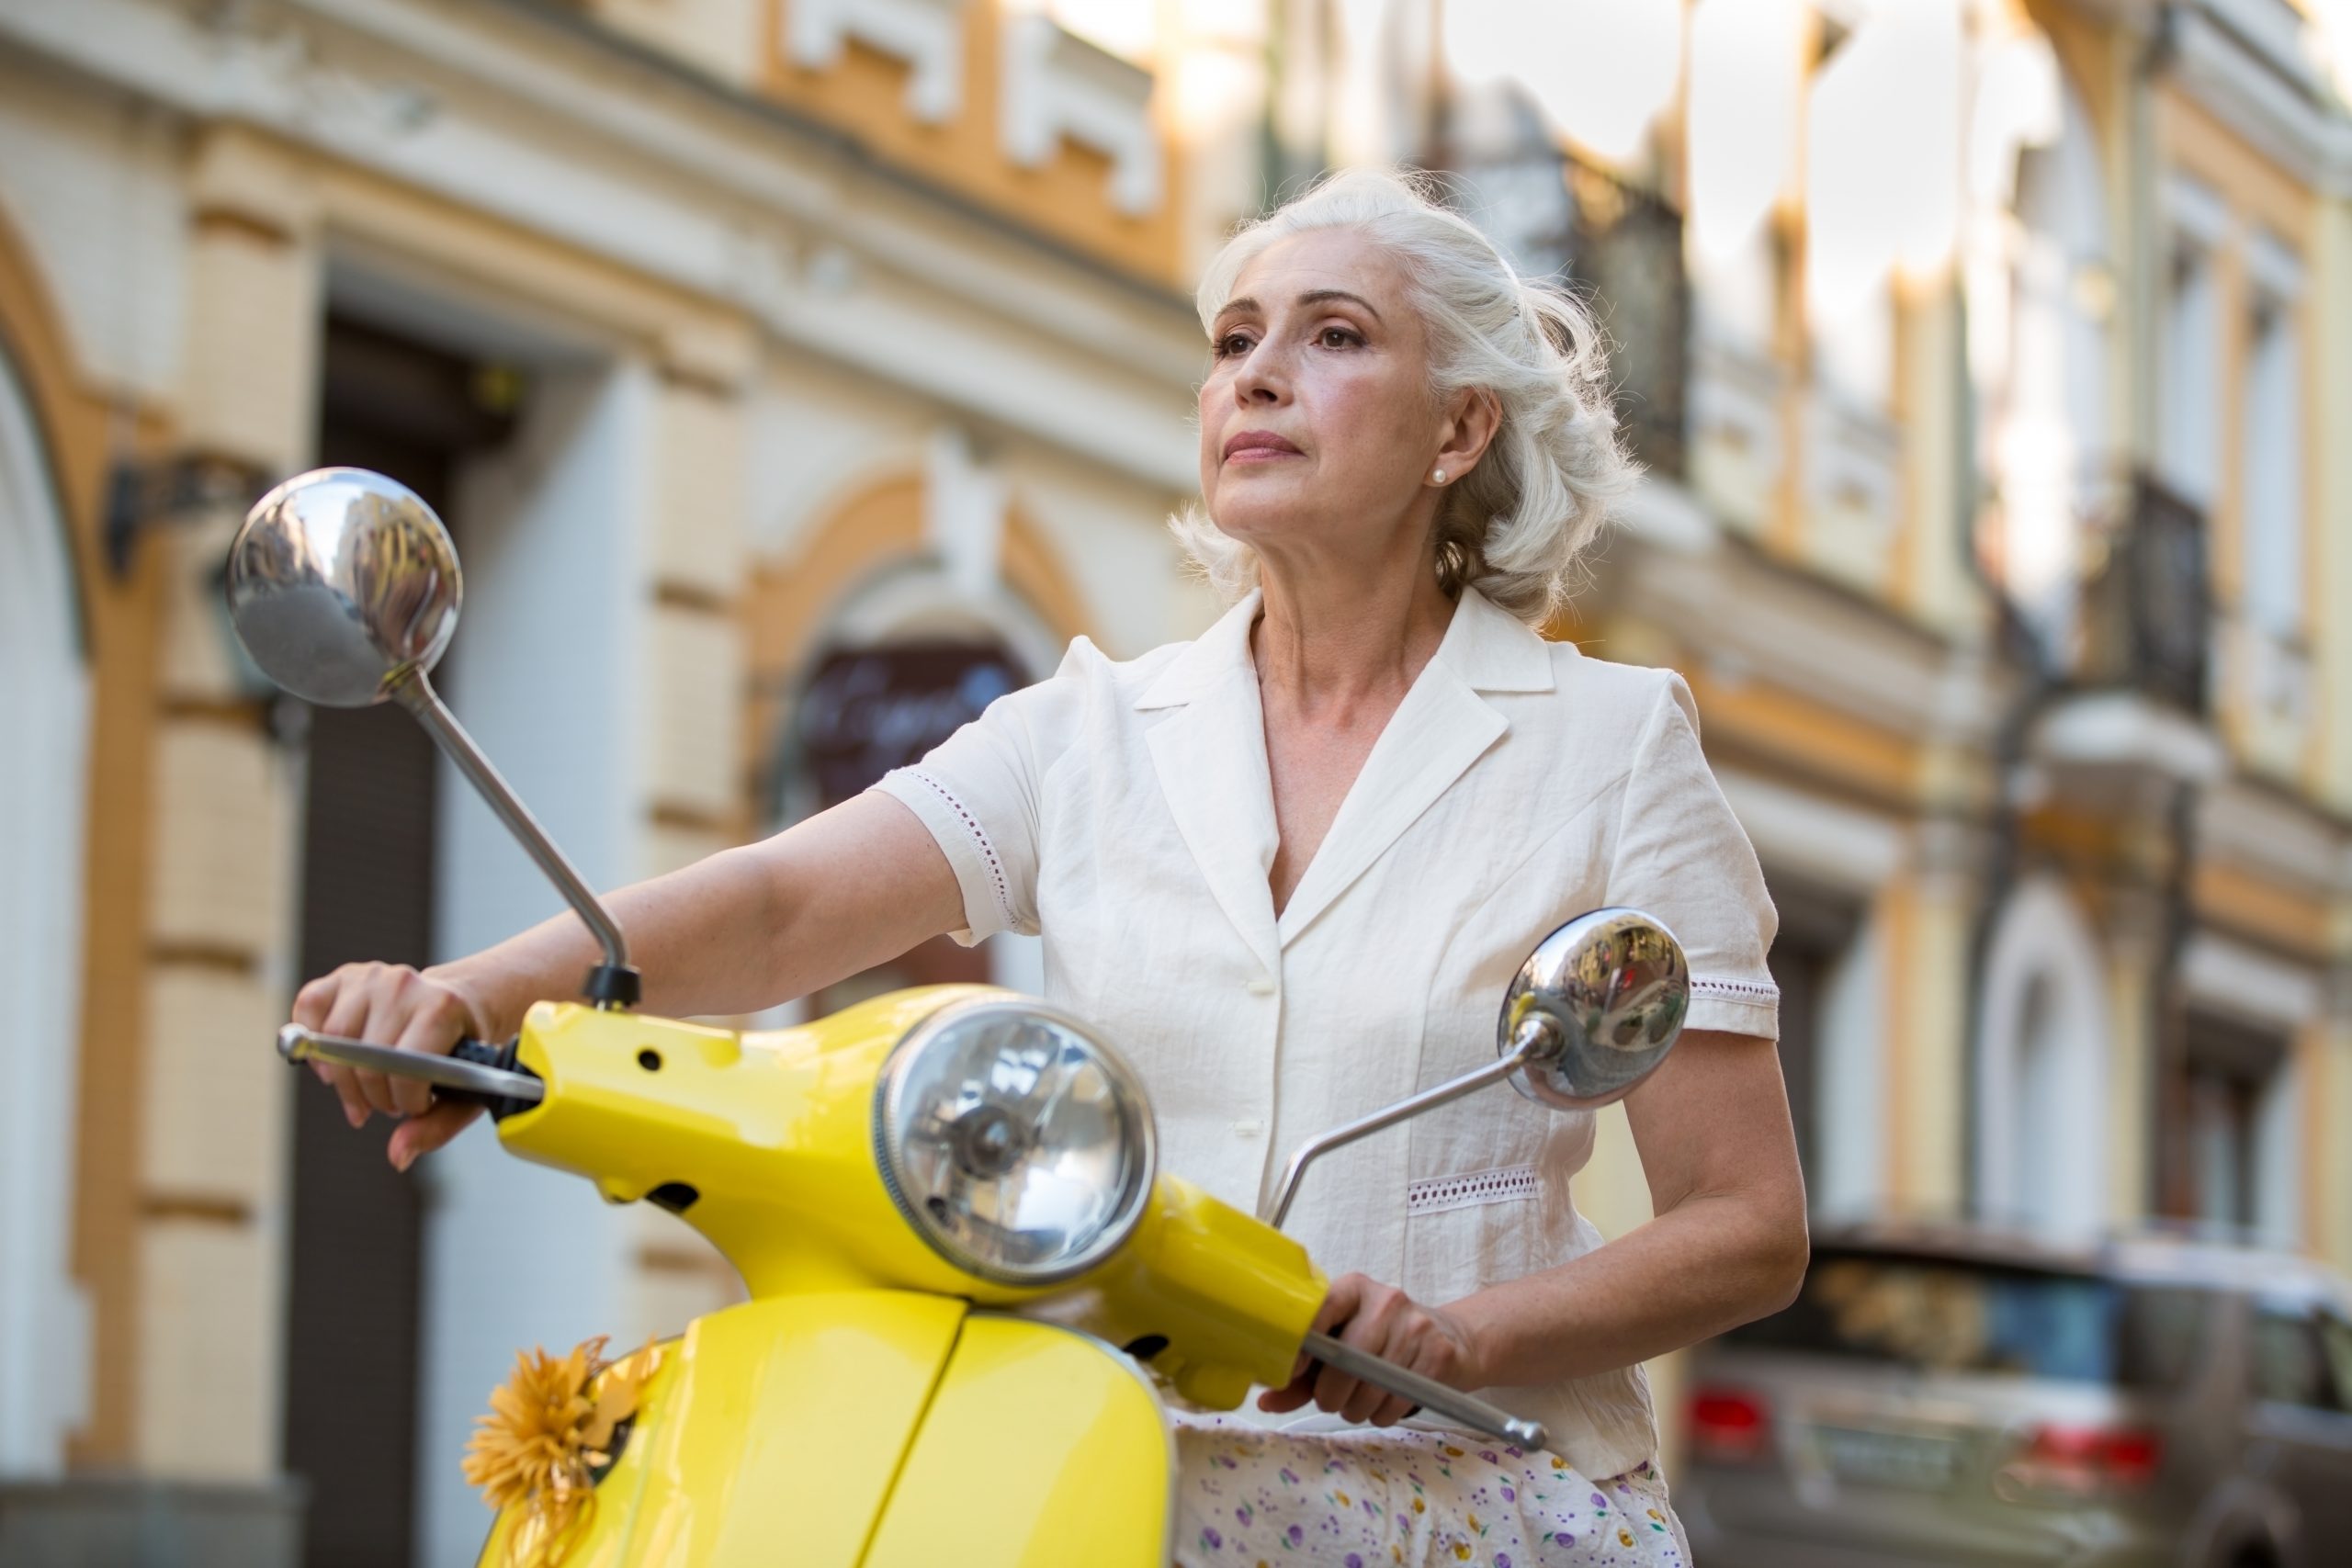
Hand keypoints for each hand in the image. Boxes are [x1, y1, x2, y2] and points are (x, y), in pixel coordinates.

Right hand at [289, 962, 491, 1171]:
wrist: (463, 1004)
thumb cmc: (460, 1052)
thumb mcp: (466, 1092)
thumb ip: (435, 1128)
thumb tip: (396, 1157)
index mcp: (441, 1007)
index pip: (404, 1068)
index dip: (405, 1101)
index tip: (417, 1105)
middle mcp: (403, 984)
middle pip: (362, 1060)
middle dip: (374, 1097)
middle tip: (388, 1104)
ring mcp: (371, 976)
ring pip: (330, 1041)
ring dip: (343, 1080)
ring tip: (365, 1091)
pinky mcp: (344, 976)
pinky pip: (307, 1007)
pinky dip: (311, 1041)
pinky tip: (334, 1064)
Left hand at [1257, 1273, 1485, 1426]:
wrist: (1451, 1339)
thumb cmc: (1381, 1343)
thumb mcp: (1341, 1349)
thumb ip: (1302, 1376)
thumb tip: (1265, 1399)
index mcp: (1353, 1289)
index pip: (1321, 1307)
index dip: (1303, 1344)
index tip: (1293, 1370)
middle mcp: (1385, 1300)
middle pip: (1346, 1358)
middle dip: (1331, 1393)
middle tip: (1331, 1399)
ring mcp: (1415, 1325)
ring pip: (1371, 1386)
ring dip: (1356, 1409)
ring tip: (1358, 1403)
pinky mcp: (1438, 1354)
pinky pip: (1397, 1400)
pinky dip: (1383, 1414)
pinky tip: (1384, 1403)